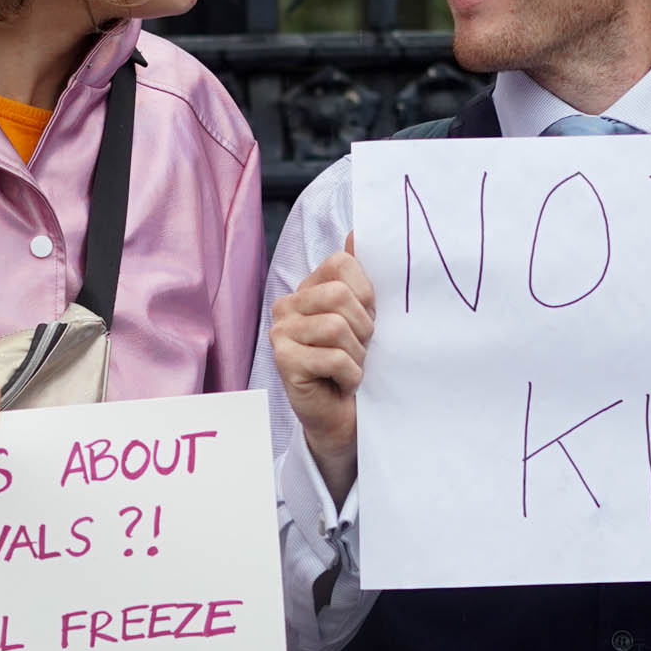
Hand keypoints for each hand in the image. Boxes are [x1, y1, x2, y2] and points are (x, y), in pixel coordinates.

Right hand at [270, 239, 372, 503]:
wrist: (344, 419)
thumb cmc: (355, 366)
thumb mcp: (365, 317)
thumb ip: (360, 277)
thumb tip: (358, 231)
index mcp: (307, 290)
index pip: (342, 264)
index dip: (367, 293)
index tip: (369, 320)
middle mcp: (287, 306)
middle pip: (341, 295)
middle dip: (365, 327)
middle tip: (362, 350)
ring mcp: (281, 333)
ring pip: (337, 326)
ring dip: (358, 354)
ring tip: (353, 368)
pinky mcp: (283, 361)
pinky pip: (333, 356)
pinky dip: (350, 373)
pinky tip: (345, 384)